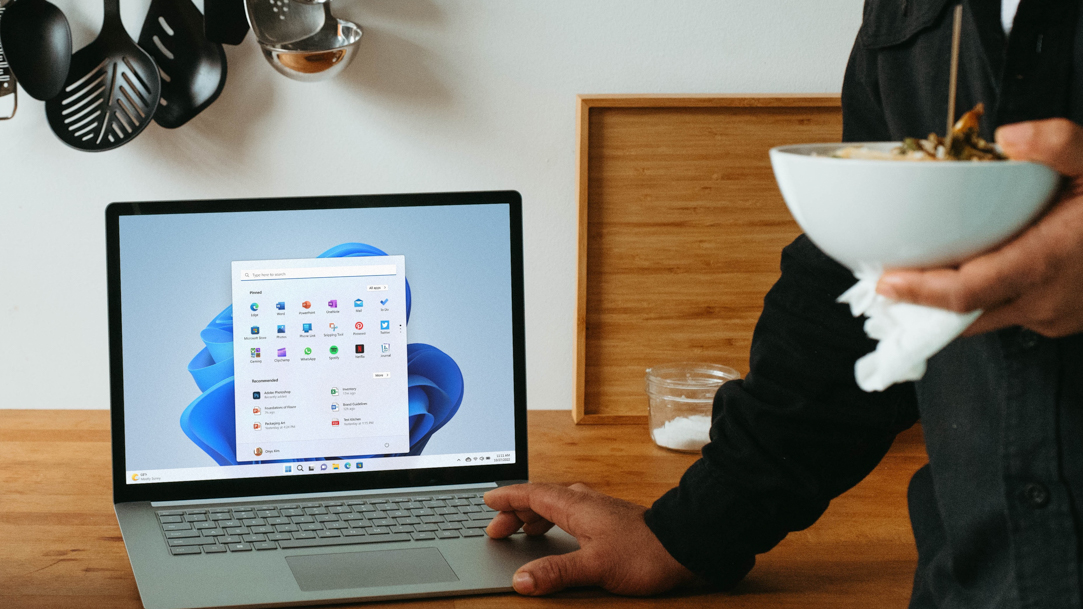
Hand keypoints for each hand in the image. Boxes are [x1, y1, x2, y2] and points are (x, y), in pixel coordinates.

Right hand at [483, 482, 696, 595]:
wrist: (685, 545)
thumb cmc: (644, 554)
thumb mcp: (595, 568)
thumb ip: (556, 572)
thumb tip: (521, 580)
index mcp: (576, 506)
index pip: (532, 494)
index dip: (507, 499)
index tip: (488, 502)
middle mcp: (585, 502)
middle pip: (541, 498)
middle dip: (516, 512)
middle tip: (498, 531)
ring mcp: (599, 509)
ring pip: (557, 505)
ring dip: (535, 516)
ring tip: (522, 533)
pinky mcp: (610, 520)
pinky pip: (572, 513)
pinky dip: (555, 521)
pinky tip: (559, 537)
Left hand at [876, 118, 1082, 336]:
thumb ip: (1061, 144)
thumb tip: (1009, 136)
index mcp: (1046, 263)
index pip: (965, 292)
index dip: (918, 292)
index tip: (883, 282)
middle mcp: (1045, 300)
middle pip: (963, 315)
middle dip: (920, 304)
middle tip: (883, 282)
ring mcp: (1055, 316)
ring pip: (984, 319)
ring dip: (949, 305)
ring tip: (913, 279)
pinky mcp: (1062, 320)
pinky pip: (1009, 314)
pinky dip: (982, 301)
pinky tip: (965, 276)